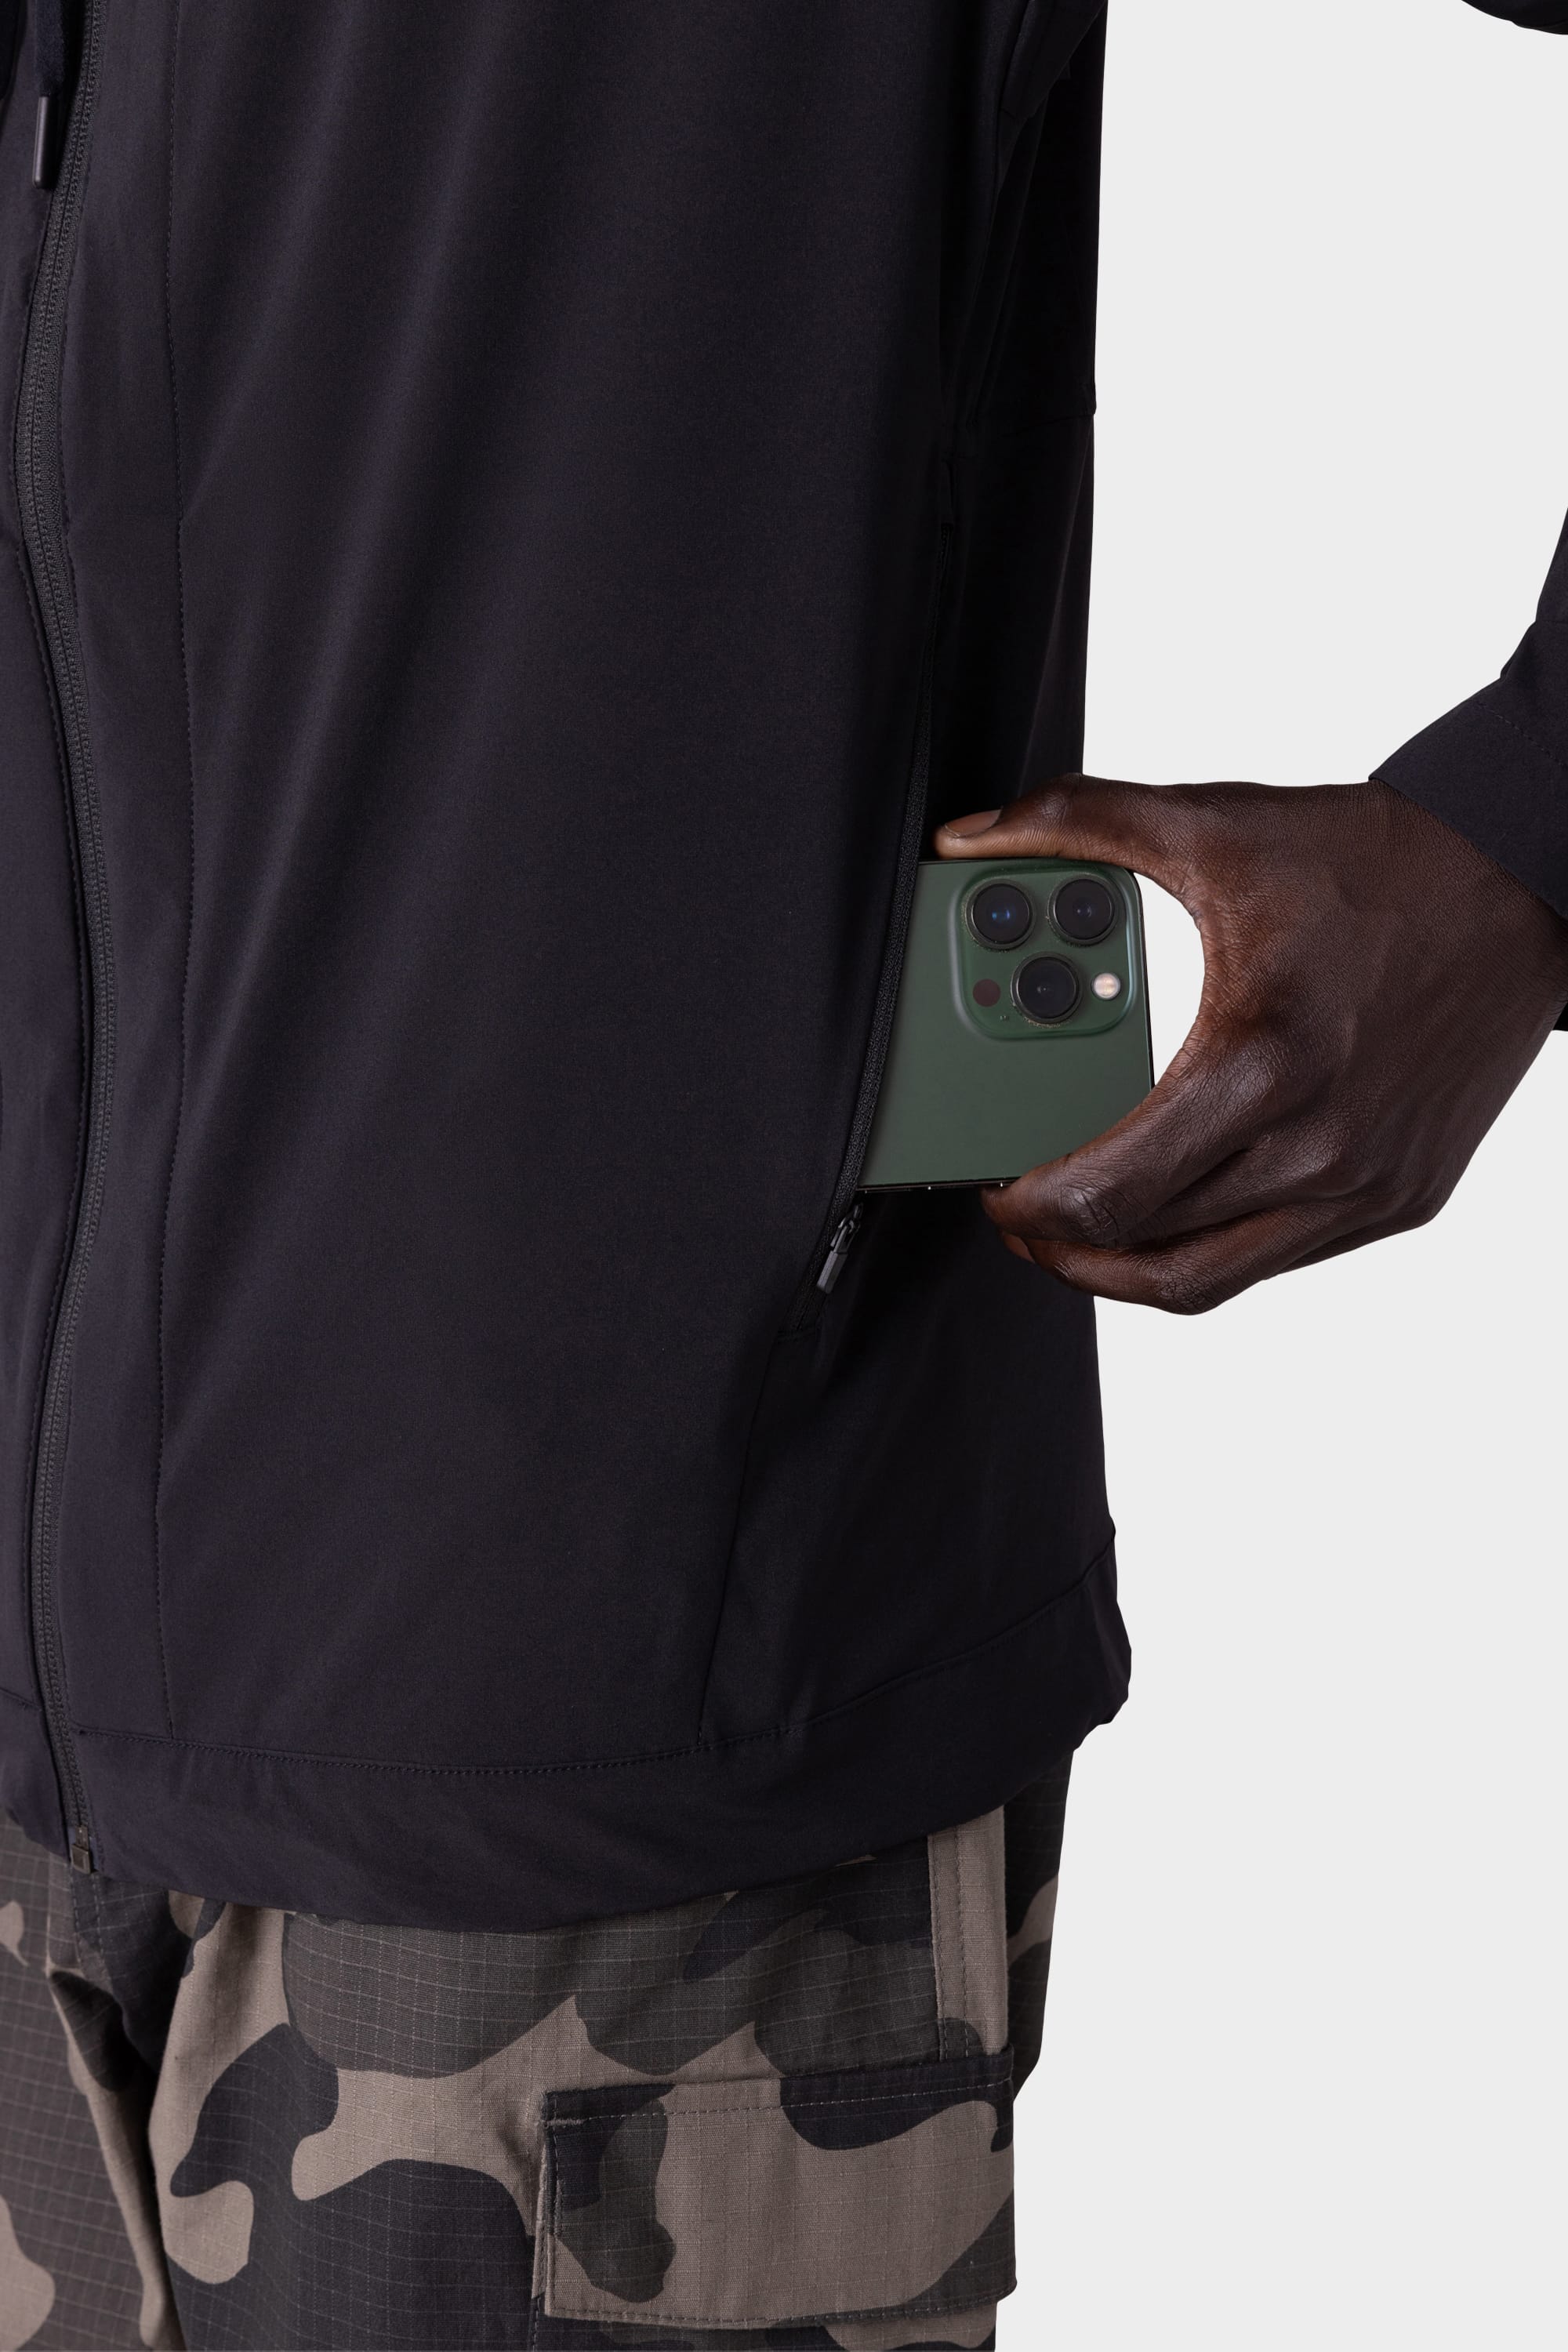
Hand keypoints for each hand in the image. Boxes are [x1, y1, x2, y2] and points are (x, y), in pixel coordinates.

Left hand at [935, 776, 1567, 1312]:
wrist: (1522, 879)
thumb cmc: (1377, 861)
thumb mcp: (1215, 825)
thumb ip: (1079, 823)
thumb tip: (970, 835)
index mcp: (1260, 1062)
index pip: (1109, 1194)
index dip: (1029, 1208)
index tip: (997, 1186)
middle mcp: (1319, 1146)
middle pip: (1146, 1251)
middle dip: (1061, 1241)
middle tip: (1023, 1206)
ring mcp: (1365, 1186)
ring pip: (1209, 1279)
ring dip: (1129, 1267)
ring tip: (1083, 1227)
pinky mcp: (1401, 1199)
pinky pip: (1276, 1260)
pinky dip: (1210, 1245)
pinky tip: (1177, 1201)